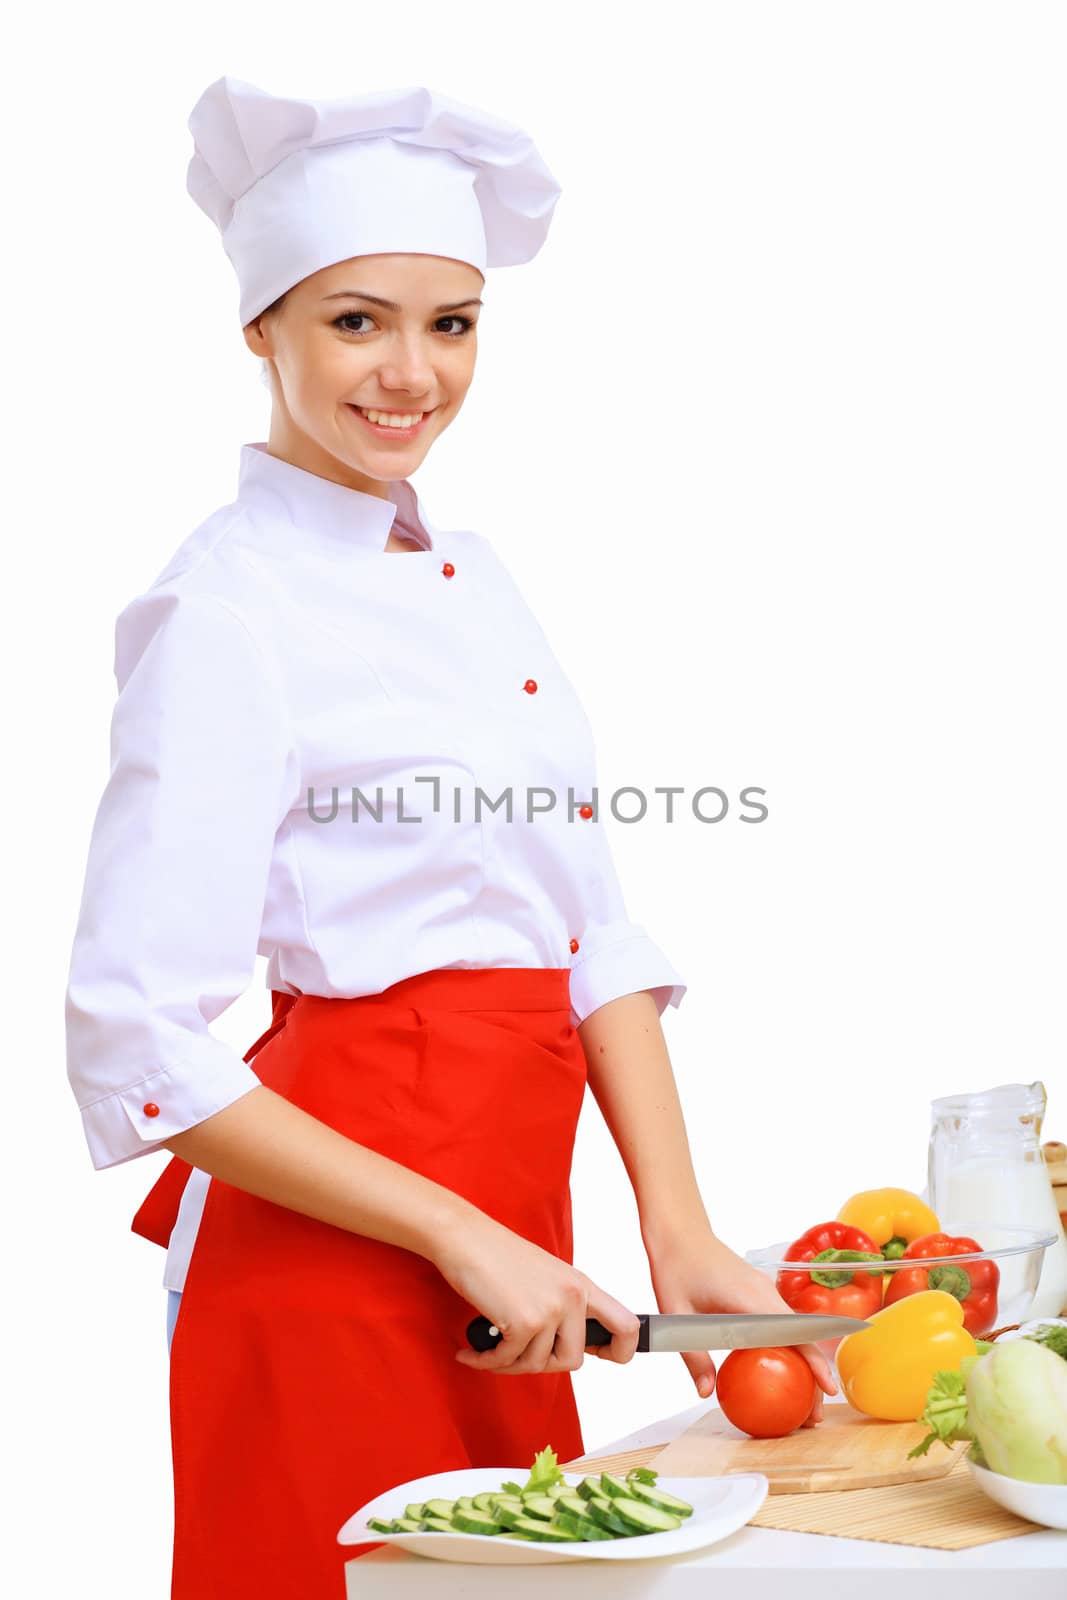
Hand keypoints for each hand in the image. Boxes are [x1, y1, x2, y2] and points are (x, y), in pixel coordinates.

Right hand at [433, 1209, 642, 1376]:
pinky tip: (472, 1352)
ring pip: (538, 1364)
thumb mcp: (545, 1277)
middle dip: (542, 1364)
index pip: (626, 1325)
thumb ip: (564, 1306)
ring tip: (489, 1350)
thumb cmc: (497, 1255)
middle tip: (518, 1355)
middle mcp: (573, 1296)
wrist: (465, 1237)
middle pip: (573, 1360)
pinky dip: (486, 1361)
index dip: (620, 1350)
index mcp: (581, 1285)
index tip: (600, 1355)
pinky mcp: (524, 1321)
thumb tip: (570, 1345)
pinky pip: (507, 1360)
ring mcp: (550, 1309)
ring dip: (508, 1363)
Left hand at [643, 1229, 837, 1423]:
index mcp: (750, 1299)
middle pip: (802, 1338)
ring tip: (804, 1401)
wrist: (679, 1230)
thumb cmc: (676, 1267)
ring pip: (795, 1332)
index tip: (828, 1388)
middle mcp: (765, 1293)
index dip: (814, 1362)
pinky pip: (782, 1324)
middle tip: (814, 1415)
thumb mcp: (677, 1314)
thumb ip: (694, 1356)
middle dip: (815, 1374)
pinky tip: (782, 1371)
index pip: (793, 1334)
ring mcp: (765, 1291)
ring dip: (805, 1363)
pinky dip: (790, 1348)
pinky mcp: (759, 1293)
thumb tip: (706, 1393)